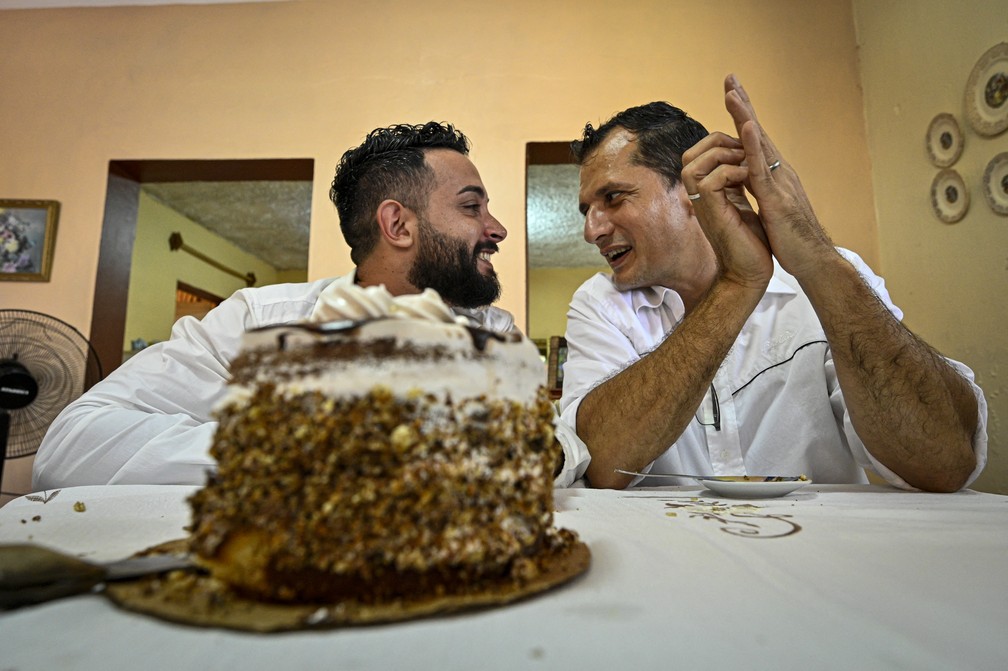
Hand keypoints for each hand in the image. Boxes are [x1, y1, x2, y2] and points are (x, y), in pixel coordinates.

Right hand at [681, 130, 772, 292]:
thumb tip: (738, 162)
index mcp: (706, 192)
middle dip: (716, 143)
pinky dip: (731, 172)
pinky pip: (709, 181)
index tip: (743, 149)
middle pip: (689, 156)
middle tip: (742, 152)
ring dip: (723, 156)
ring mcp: (703, 205)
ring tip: (746, 164)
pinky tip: (748, 179)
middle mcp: (699, 197)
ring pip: (693, 165)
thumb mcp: (741, 202)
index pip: (696, 156)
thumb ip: (734, 184)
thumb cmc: (749, 242)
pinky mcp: (712, 213)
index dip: (717, 142)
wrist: (749, 272)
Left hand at [722, 74, 834, 277]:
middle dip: (743, 105)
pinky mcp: (776, 197)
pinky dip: (753, 145)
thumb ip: (758, 193)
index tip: (731, 95)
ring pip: (759, 143)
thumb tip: (744, 183)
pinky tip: (745, 127)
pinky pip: (761, 167)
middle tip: (730, 79)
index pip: (754, 141)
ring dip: (745, 116)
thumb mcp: (768, 211)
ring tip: (732, 93)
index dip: (742, 118)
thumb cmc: (791, 240)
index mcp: (774, 175)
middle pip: (757, 132)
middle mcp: (779, 171)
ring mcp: (779, 182)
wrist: (812, 260)